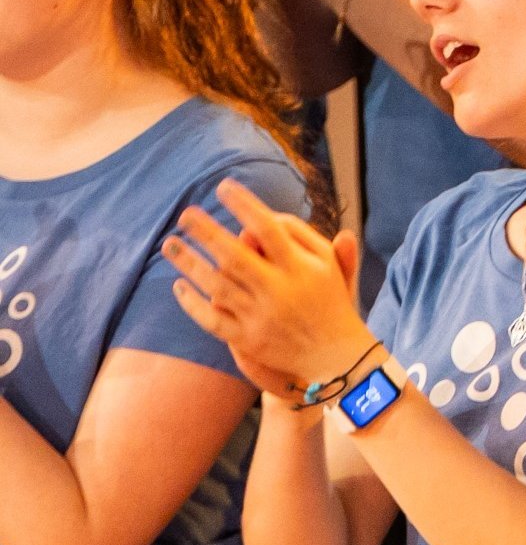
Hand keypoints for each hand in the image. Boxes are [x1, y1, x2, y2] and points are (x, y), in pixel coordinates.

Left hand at [162, 179, 372, 395]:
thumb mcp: (329, 264)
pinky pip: (212, 320)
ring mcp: (261, 317)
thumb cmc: (330, 300)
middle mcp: (280, 291)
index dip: (245, 206)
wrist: (336, 356)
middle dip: (207, 232)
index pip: (270, 229)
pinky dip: (191, 304)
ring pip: (216, 286)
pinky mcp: (248, 341)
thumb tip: (267, 215)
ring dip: (190, 263)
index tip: (224, 187)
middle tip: (185, 213)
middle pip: (235, 256)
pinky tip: (178, 285)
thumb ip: (302, 235)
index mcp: (302, 269)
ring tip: (170, 243)